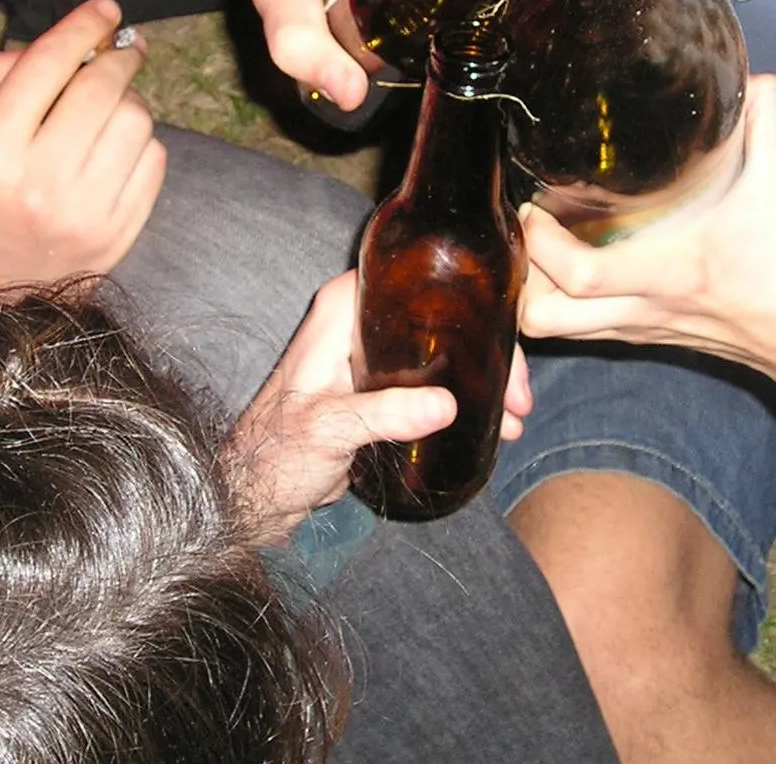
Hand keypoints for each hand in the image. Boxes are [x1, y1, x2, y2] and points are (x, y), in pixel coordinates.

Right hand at [0, 0, 165, 311]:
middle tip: (122, 46)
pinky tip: (115, 148)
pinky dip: (141, 143)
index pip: (49, 65)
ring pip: (136, 121)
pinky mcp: (118, 235)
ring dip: (129, 101)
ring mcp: (86, 213)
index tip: (105, 10)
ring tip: (107, 107)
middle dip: (119, 55)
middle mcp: (41, 183)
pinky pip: (154, 162)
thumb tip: (59, 43)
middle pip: (103, 88)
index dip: (83, 26)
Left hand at [226, 272, 533, 541]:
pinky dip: (465, 399)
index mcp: (342, 312)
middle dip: (486, 354)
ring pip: (443, 350)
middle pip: (440, 318)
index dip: (465, 305)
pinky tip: (497, 424)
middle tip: (519, 395)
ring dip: (481, 380)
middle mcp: (359, 324)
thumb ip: (382, 414)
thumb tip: (445, 406)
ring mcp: (372, 356)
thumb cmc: (275, 453)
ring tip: (517, 417)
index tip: (501, 342)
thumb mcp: (330, 428)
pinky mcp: (382, 389)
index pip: (414, 282)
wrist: (255, 493)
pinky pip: (434, 381)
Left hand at [520, 75, 775, 403]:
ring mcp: (640, 329)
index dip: (541, 241)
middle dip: (518, 276)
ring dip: (535, 292)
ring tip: (538, 244)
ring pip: (557, 331)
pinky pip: (582, 331)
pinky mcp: (648, 337)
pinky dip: (562, 304)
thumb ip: (770, 125)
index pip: (579, 275)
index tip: (535, 201)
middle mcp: (640, 310)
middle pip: (544, 318)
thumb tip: (757, 77)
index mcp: (666, 276)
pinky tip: (571, 267)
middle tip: (525, 226)